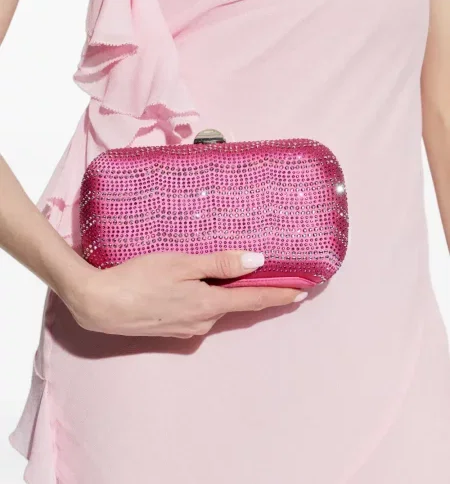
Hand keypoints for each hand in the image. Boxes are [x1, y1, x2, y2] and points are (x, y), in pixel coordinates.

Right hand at [61, 251, 306, 337]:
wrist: (100, 305)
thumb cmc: (140, 278)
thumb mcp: (182, 264)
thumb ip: (220, 263)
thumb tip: (258, 261)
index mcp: (210, 304)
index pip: (255, 299)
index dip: (280, 294)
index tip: (303, 291)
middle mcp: (203, 322)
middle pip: (235, 303)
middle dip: (252, 290)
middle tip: (268, 274)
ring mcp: (186, 328)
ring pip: (215, 307)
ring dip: (225, 293)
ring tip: (226, 274)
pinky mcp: (170, 329)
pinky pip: (198, 312)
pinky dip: (205, 299)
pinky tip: (193, 287)